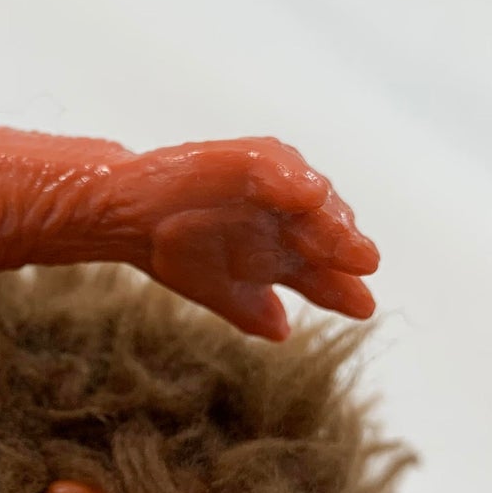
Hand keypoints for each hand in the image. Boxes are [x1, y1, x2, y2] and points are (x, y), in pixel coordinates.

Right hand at [113, 138, 379, 339]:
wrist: (127, 218)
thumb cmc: (173, 248)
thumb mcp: (214, 289)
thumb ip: (249, 310)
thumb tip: (284, 332)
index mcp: (280, 252)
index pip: (320, 272)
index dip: (342, 288)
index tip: (364, 307)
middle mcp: (281, 217)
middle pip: (324, 232)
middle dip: (344, 246)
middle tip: (363, 262)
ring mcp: (264, 186)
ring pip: (308, 196)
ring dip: (328, 213)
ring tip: (346, 229)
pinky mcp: (238, 160)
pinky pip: (270, 165)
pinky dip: (289, 177)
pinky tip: (309, 193)